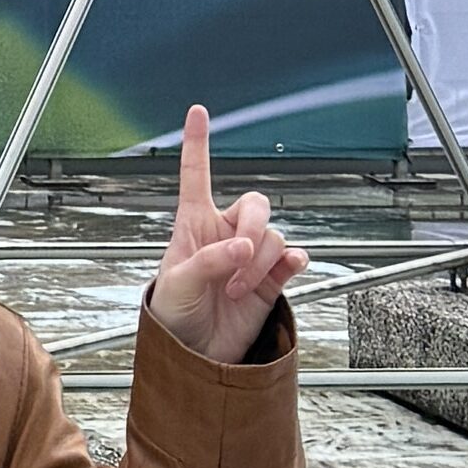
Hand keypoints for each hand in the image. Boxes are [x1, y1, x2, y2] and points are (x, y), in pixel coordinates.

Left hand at [144, 105, 302, 361]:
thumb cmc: (173, 315)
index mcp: (194, 225)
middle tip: (239, 256)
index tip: (197, 112)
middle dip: (252, 226)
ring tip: (238, 289)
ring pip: (273, 237)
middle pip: (255, 204)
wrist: (194, 355)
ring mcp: (250, 257)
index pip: (196, 176)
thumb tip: (242, 248)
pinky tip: (291, 268)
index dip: (196, 144)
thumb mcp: (177, 284)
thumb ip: (208, 261)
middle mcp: (226, 234)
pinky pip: (292, 258)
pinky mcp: (271, 280)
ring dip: (259, 262)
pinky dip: (294, 261)